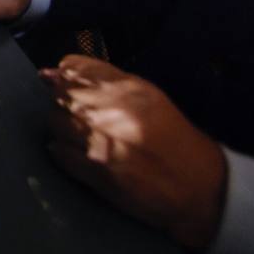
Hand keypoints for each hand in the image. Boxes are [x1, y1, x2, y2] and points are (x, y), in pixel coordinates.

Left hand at [40, 56, 227, 251]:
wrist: (198, 186)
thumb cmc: (173, 138)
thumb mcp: (148, 97)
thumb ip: (106, 80)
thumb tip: (58, 70)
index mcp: (128, 89)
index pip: (74, 67)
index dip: (63, 75)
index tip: (60, 81)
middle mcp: (111, 111)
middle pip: (60, 94)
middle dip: (61, 101)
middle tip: (75, 113)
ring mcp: (101, 142)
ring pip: (55, 122)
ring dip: (61, 127)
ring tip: (78, 134)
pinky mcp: (96, 171)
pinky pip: (59, 153)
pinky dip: (61, 151)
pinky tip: (72, 152)